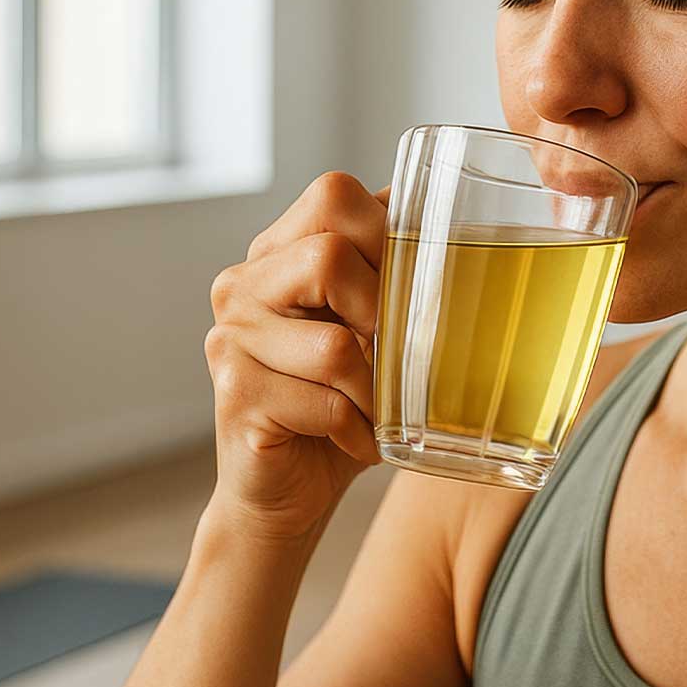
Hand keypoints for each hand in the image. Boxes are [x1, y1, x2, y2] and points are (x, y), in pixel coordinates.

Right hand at [204, 171, 392, 541]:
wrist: (287, 492)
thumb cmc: (338, 405)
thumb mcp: (369, 329)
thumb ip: (389, 271)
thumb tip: (457, 222)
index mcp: (275, 254)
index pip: (333, 195)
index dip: (386, 234)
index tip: (405, 286)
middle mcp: (240, 286)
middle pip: (329, 256)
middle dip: (382, 312)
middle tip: (390, 353)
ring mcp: (229, 340)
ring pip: (334, 346)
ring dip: (377, 391)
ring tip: (378, 411)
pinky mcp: (235, 395)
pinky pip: (326, 404)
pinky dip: (359, 431)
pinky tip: (356, 441)